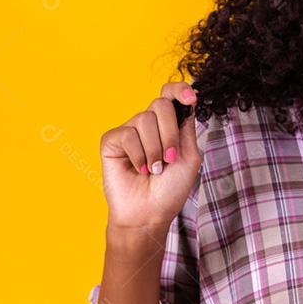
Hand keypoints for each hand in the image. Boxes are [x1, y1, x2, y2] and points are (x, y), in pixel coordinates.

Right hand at [99, 80, 202, 233]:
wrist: (149, 214)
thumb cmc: (170, 189)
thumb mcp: (189, 156)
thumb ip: (186, 127)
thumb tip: (186, 100)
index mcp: (168, 125)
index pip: (171, 94)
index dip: (180, 90)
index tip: (191, 98)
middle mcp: (148, 124)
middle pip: (161, 104)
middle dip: (170, 133)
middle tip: (169, 159)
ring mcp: (129, 130)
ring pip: (145, 119)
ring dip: (154, 149)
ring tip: (153, 169)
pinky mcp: (111, 141)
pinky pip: (128, 135)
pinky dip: (138, 155)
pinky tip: (138, 169)